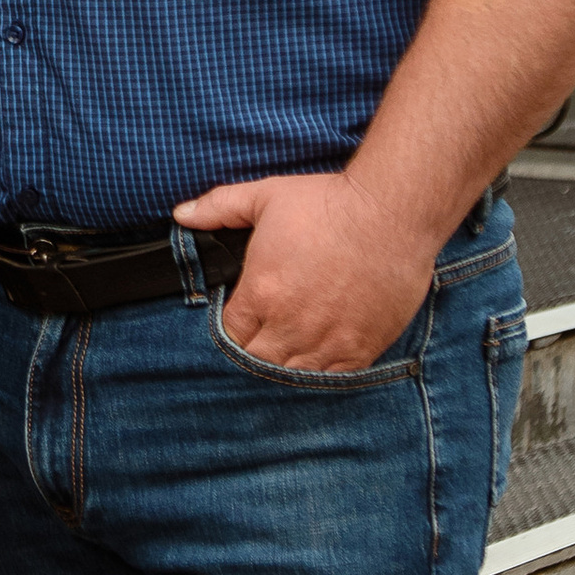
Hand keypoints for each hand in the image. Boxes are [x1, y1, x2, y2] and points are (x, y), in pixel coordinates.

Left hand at [173, 171, 438, 375]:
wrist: (392, 212)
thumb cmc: (329, 203)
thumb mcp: (266, 196)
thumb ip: (219, 207)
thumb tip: (181, 214)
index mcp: (262, 294)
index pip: (230, 334)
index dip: (233, 329)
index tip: (242, 318)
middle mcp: (291, 326)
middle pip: (256, 362)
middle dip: (253, 351)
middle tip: (264, 335)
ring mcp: (328, 341)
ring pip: (292, 376)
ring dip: (286, 365)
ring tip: (289, 348)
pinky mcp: (361, 348)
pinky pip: (331, 379)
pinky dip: (321, 374)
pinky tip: (319, 358)